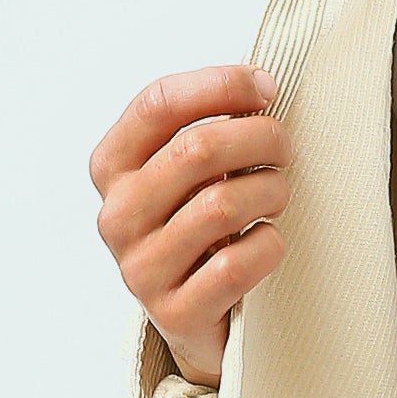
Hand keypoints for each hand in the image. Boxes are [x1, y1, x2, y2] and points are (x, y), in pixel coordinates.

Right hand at [89, 65, 287, 386]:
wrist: (193, 313)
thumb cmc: (197, 222)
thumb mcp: (184, 170)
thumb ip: (206, 124)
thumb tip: (260, 86)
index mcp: (112, 167)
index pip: (157, 103)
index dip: (219, 84)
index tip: (266, 88)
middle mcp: (118, 216)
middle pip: (198, 148)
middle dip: (260, 137)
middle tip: (284, 147)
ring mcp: (141, 268)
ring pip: (222, 205)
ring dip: (270, 190)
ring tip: (277, 194)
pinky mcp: (174, 313)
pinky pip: (236, 264)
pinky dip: (268, 244)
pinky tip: (266, 240)